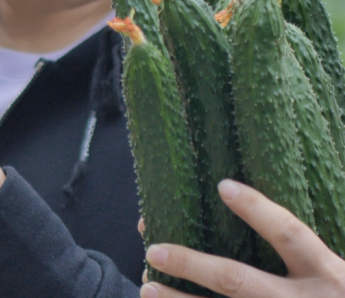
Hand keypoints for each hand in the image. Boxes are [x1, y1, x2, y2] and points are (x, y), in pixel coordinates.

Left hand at [140, 180, 344, 297]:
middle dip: (191, 265)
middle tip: (153, 251)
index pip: (289, 235)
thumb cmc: (336, 296)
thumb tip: (233, 203)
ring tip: (148, 286)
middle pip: (236, 280)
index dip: (257, 211)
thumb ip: (302, 251)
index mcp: (325, 273)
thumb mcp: (334, 273)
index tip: (223, 186)